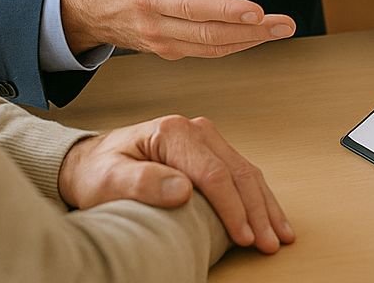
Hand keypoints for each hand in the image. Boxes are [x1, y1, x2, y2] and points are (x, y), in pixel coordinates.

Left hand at [58, 113, 294, 253]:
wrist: (93, 161)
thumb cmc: (99, 171)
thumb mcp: (108, 179)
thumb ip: (143, 182)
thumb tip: (184, 190)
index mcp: (173, 132)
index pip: (213, 173)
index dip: (232, 208)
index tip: (243, 237)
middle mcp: (196, 130)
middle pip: (237, 172)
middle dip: (257, 211)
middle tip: (269, 243)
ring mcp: (207, 139)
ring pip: (247, 172)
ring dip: (266, 206)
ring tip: (280, 236)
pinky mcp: (212, 151)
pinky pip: (243, 174)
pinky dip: (260, 198)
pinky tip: (271, 218)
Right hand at [60, 0, 295, 57]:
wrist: (81, 13)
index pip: (191, 7)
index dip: (225, 10)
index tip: (256, 10)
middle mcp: (158, 26)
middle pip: (211, 34)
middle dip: (252, 30)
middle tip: (285, 24)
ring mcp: (165, 43)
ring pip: (213, 47)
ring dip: (250, 40)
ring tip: (282, 30)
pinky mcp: (171, 50)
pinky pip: (208, 52)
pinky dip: (235, 46)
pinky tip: (257, 36)